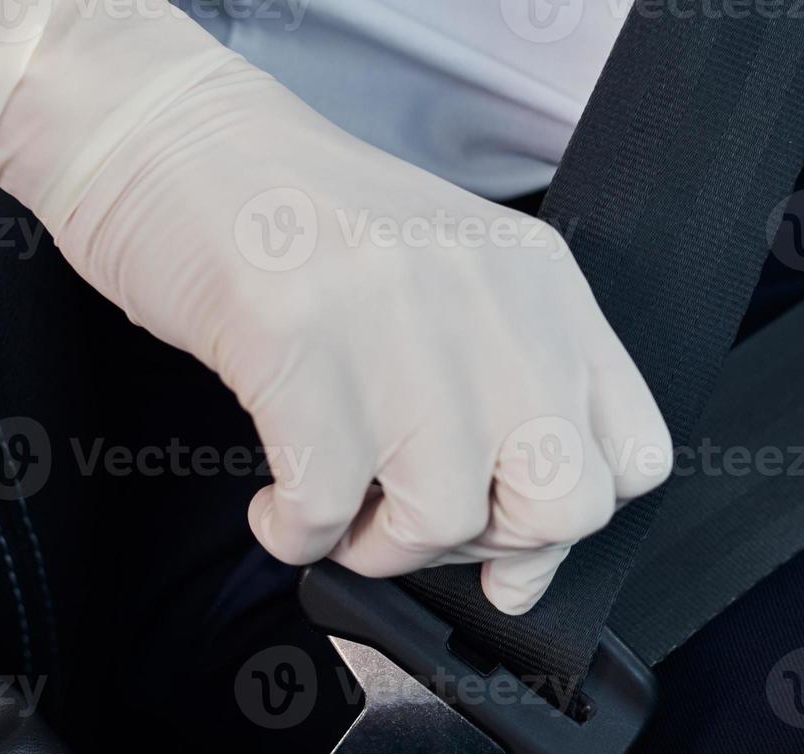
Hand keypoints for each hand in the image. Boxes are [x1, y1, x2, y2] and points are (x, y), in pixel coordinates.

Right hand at [0, 0, 670, 613]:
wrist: (173, 142)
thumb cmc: (298, 225)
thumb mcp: (442, 286)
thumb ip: (497, 397)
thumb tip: (517, 560)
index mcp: (539, 282)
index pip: (629, 452)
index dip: (568, 527)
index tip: (506, 543)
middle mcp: (487, 294)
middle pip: (559, 499)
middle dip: (482, 546)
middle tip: (413, 525)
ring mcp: (394, 312)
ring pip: (443, 514)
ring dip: (377, 547)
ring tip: (334, 511)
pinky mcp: (298, 339)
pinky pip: (327, 506)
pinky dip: (297, 533)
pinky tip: (279, 504)